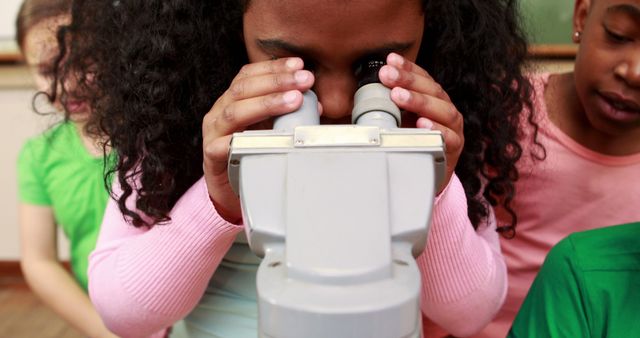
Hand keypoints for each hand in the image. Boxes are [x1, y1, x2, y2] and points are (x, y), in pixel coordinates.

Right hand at [202, 58, 314, 221]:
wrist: (231, 189)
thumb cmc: (253, 154)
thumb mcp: (272, 129)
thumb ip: (290, 115)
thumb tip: (316, 105)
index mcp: (233, 100)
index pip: (249, 75)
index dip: (273, 67)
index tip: (298, 64)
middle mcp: (220, 112)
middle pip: (243, 88)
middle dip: (276, 81)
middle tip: (304, 80)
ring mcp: (213, 133)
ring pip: (234, 112)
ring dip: (266, 103)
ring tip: (293, 100)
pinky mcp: (211, 156)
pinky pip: (220, 146)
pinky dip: (237, 140)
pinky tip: (257, 137)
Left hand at [379, 53, 463, 192]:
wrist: (429, 172)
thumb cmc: (413, 142)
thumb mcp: (399, 121)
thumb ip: (387, 107)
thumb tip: (361, 93)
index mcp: (434, 99)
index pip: (423, 78)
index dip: (408, 68)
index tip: (390, 60)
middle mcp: (446, 109)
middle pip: (432, 90)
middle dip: (408, 81)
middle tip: (387, 75)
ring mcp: (453, 128)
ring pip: (443, 110)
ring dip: (419, 102)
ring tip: (399, 96)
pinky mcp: (454, 149)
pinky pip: (448, 138)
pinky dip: (436, 130)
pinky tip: (422, 124)